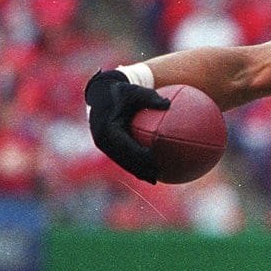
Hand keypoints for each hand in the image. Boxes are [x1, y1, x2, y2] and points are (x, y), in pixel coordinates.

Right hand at [84, 69, 170, 183]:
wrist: (102, 92)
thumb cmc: (123, 91)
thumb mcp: (136, 91)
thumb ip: (151, 98)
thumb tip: (169, 104)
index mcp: (108, 128)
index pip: (126, 146)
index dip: (139, 155)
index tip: (154, 160)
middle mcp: (103, 139)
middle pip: (124, 159)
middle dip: (139, 170)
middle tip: (156, 177)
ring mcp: (103, 144)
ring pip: (122, 161)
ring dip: (137, 171)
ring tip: (154, 179)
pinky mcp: (106, 145)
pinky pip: (121, 157)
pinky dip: (134, 165)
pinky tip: (149, 171)